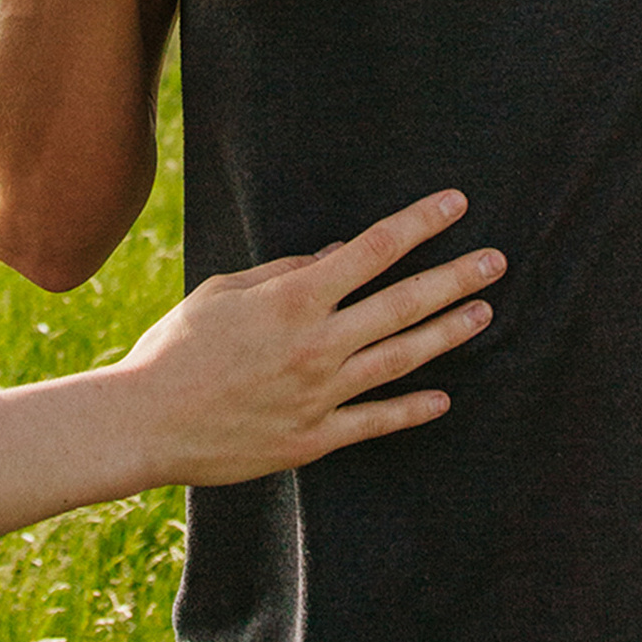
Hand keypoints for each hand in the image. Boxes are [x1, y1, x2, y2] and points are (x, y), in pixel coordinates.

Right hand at [112, 188, 501, 482]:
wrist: (145, 423)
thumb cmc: (177, 348)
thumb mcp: (225, 291)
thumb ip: (287, 272)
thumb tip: (339, 254)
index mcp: (294, 299)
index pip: (373, 250)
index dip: (419, 223)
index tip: (456, 204)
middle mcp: (317, 343)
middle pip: (403, 303)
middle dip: (455, 278)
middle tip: (497, 261)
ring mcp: (320, 394)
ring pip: (402, 358)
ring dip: (448, 334)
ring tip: (485, 313)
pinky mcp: (314, 437)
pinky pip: (376, 421)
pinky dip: (413, 410)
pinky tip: (444, 397)